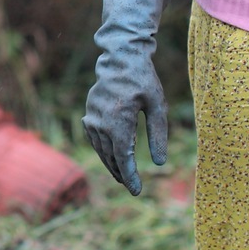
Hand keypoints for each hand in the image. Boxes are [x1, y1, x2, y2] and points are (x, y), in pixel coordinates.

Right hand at [83, 0, 179, 193]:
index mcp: (118, 122)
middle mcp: (101, 123)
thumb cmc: (143, 81)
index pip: (123, 158)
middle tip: (132, 187)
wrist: (120, 59)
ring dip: (111, 164)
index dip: (130, 176)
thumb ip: (158, 135)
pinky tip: (112, 157)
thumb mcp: (158, 106)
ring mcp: (91, 119)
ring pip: (101, 150)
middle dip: (121, 173)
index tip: (136, 190)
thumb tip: (159, 163)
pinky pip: (95, 140)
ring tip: (123, 175)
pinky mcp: (89, 115)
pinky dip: (104, 151)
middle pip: (111, 157)